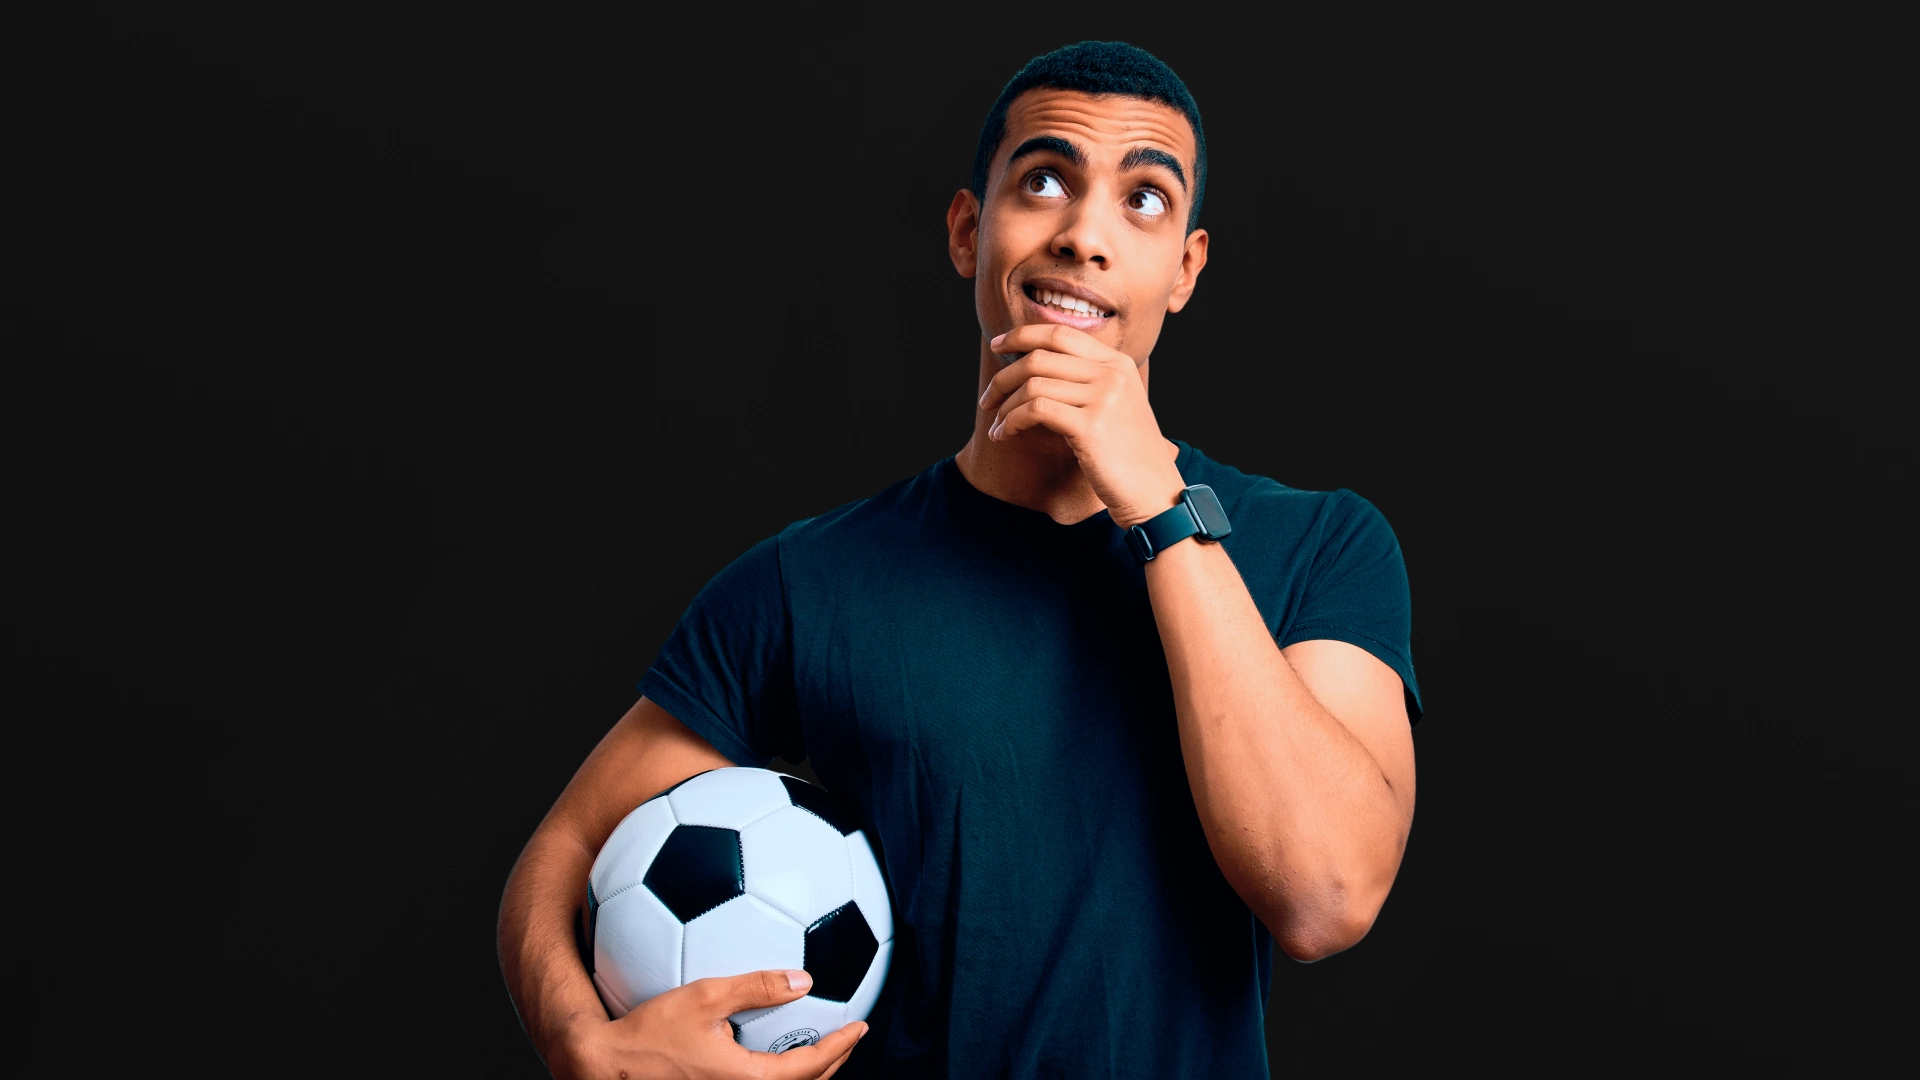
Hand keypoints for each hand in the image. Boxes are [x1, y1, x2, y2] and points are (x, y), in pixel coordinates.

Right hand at [549, 969, 865, 1079]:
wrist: (606, 1066)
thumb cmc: (649, 1032)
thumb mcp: (704, 998)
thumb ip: (756, 986)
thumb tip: (802, 979)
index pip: (813, 1067)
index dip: (842, 1045)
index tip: (861, 1025)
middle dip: (834, 1061)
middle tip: (849, 1035)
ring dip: (809, 1071)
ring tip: (821, 1045)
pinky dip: (780, 1073)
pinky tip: (773, 1051)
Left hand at [981, 324, 1185, 527]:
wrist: (1154, 491)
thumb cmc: (1128, 455)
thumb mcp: (1116, 405)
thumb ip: (1087, 381)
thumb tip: (1035, 368)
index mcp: (1117, 363)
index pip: (1060, 333)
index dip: (1022, 335)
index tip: (997, 345)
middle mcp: (1111, 374)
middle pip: (1040, 356)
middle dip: (1004, 376)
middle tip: (988, 399)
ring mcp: (1103, 398)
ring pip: (1033, 385)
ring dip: (1005, 406)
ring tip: (998, 425)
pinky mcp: (1090, 425)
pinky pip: (1035, 410)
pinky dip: (1012, 422)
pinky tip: (1004, 436)